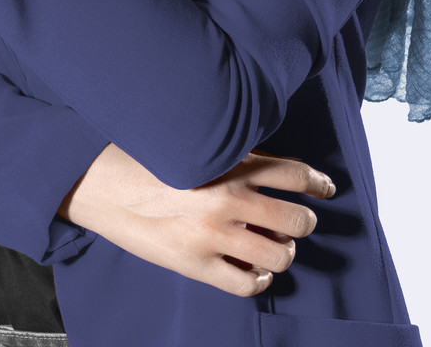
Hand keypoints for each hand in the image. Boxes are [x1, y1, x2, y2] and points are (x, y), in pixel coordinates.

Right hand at [57, 143, 335, 296]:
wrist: (105, 186)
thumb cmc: (147, 160)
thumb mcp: (194, 146)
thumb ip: (234, 155)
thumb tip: (272, 167)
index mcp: (230, 163)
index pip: (295, 173)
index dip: (318, 183)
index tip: (325, 188)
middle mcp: (229, 198)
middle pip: (297, 218)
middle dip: (303, 221)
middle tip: (297, 221)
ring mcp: (215, 235)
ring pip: (280, 254)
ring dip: (283, 251)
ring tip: (275, 245)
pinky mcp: (198, 264)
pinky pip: (249, 283)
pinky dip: (259, 278)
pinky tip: (254, 269)